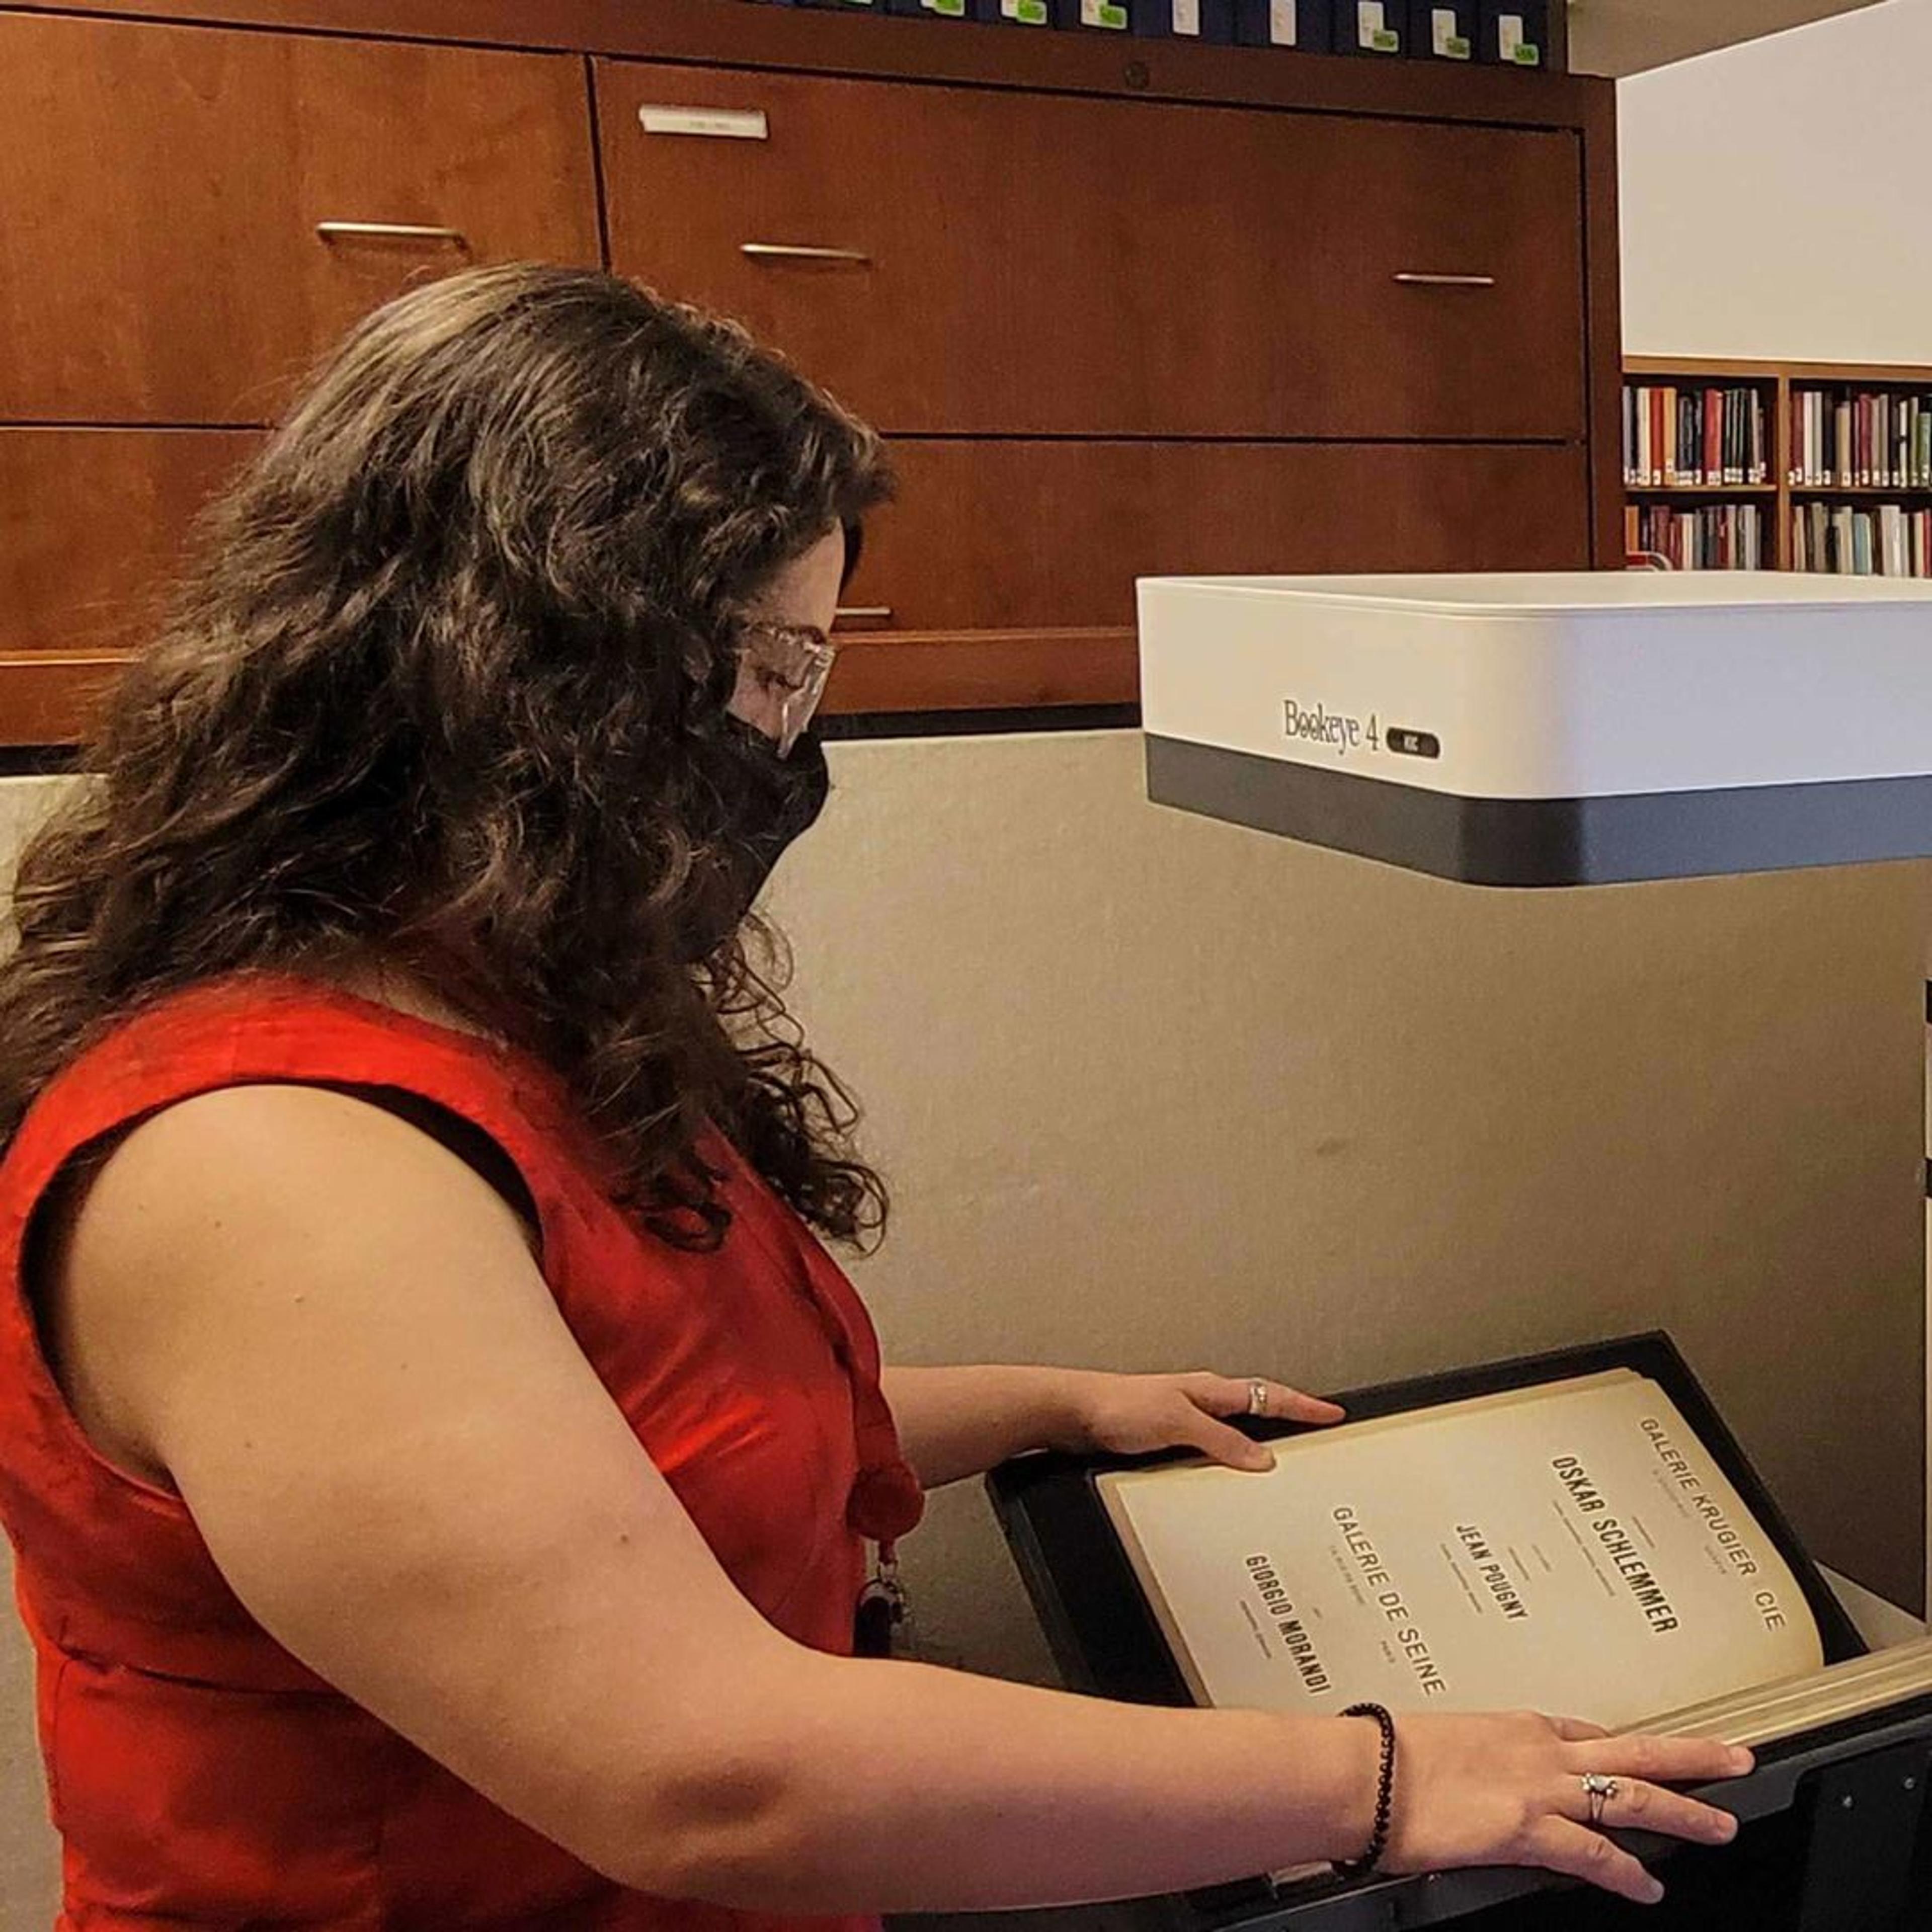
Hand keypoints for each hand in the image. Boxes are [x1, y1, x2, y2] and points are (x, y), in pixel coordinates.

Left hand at [1054, 1369, 1344, 1471]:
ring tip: (1284, 1458)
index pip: (1268, 1396)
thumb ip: (1221, 1441)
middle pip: (1256, 1408)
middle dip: (1290, 1417)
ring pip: (1233, 1428)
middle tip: (1319, 1430)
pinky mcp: (1166, 1436)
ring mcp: (1184, 1417)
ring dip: (1258, 1440)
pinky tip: (1229, 1474)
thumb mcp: (1178, 1424)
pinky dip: (1229, 1456)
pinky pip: (1210, 1446)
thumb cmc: (1118, 1407)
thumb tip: (1263, 1458)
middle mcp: (1200, 1401)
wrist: (1072, 1413)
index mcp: (1210, 1390)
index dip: (1303, 1406)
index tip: (1334, 1412)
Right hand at [1377, 1709, 1751, 1904]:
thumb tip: (1477, 1777)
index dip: (1628, 1744)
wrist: (1359, 1774)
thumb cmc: (1384, 1760)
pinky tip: (1648, 1887)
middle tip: (1738, 1758)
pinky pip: (1594, 1854)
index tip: (1654, 1749)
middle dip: (1691, 1756)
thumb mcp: (1443, 1744)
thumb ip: (1479, 1761)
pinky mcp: (1526, 1829)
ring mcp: (1537, 1788)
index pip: (1588, 1732)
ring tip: (1721, 1826)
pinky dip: (1628, 1872)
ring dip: (1683, 1811)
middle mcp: (1537, 1749)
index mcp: (1515, 1726)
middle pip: (1634, 1749)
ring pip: (1632, 1796)